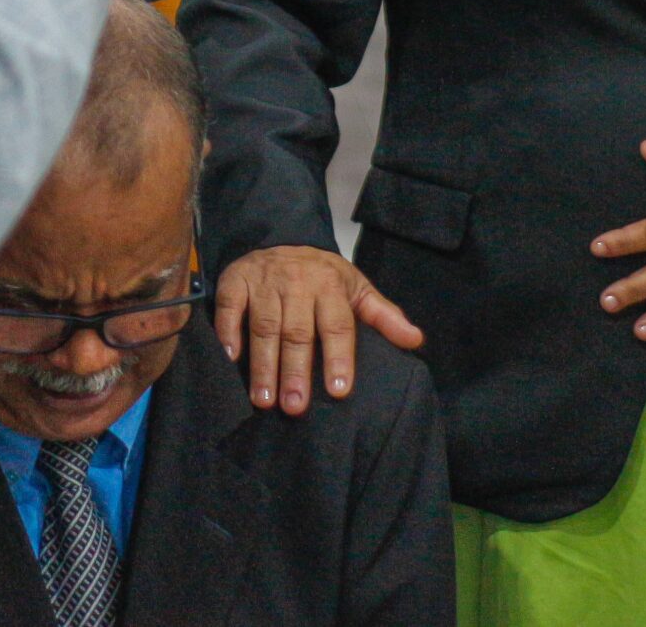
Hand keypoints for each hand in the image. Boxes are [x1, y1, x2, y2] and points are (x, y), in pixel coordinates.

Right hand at [215, 246, 422, 414]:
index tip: (338, 390)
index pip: (337, 326)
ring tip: (263, 400)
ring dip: (263, 364)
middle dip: (296, 371)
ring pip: (264, 326)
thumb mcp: (357, 289)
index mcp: (331, 286)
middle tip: (295, 407)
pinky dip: (229, 333)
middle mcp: (298, 283)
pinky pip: (230, 307)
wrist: (283, 238)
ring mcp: (265, 281)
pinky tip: (231, 360)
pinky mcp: (236, 279)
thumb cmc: (324, 276)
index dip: (338, 357)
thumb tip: (416, 340)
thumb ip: (384, 316)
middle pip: (298, 332)